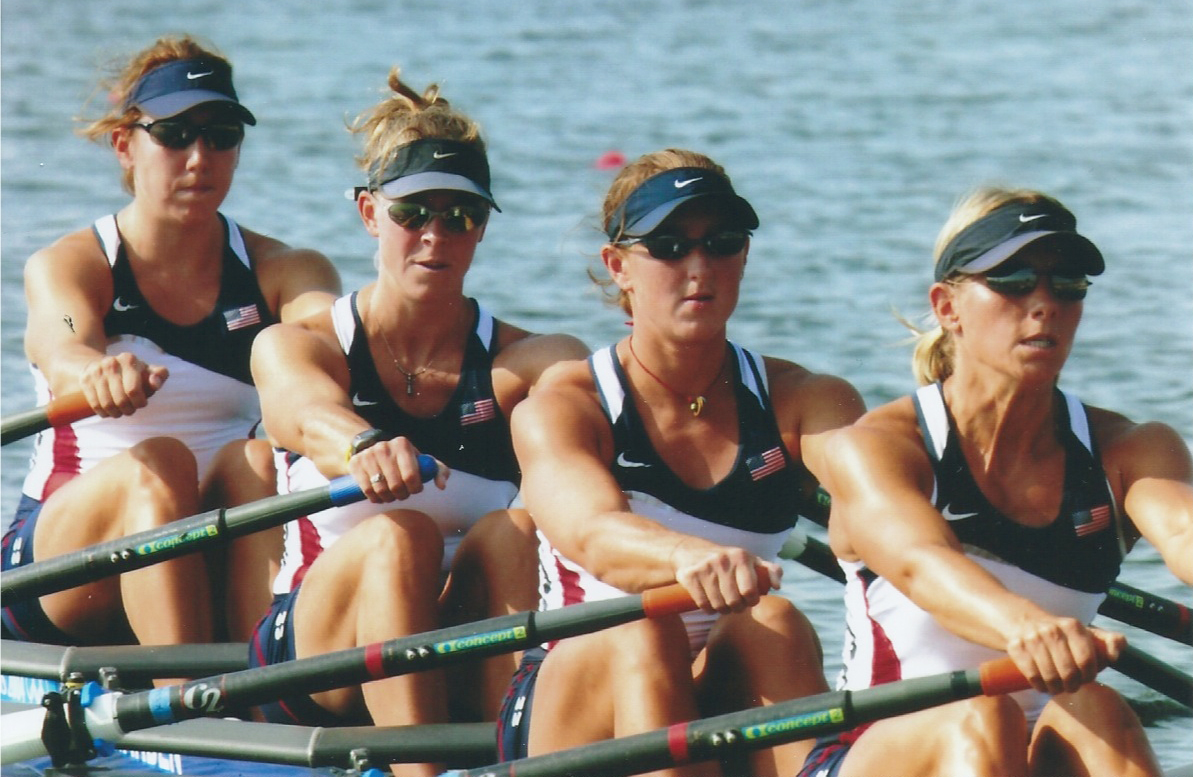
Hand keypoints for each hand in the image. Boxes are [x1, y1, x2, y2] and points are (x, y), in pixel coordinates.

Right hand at [79, 352, 168, 416]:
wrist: (103, 364)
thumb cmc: (133, 372)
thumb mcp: (148, 371)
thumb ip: (160, 375)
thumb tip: (155, 382)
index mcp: (128, 360)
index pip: (133, 390)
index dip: (139, 402)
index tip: (141, 404)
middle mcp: (111, 363)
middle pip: (120, 399)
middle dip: (129, 409)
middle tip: (131, 410)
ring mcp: (96, 371)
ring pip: (107, 404)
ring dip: (116, 413)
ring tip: (121, 412)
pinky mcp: (85, 380)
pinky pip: (95, 404)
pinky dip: (104, 413)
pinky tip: (109, 412)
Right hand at [347, 436, 448, 502]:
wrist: (374, 450)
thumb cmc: (404, 460)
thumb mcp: (422, 461)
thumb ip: (437, 471)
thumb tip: (441, 486)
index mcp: (403, 444)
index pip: (411, 475)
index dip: (415, 488)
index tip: (414, 489)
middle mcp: (384, 447)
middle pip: (396, 485)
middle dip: (402, 495)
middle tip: (403, 494)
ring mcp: (368, 454)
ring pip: (380, 489)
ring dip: (388, 498)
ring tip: (391, 495)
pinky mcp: (356, 463)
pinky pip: (366, 490)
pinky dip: (374, 498)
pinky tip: (379, 496)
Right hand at [671, 540, 780, 613]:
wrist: (691, 550)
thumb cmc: (728, 560)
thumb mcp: (749, 560)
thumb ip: (770, 570)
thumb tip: (777, 586)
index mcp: (741, 557)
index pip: (750, 591)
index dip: (751, 601)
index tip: (749, 600)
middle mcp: (723, 560)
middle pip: (734, 601)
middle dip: (737, 608)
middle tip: (735, 605)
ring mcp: (705, 568)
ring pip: (718, 605)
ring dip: (722, 609)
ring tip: (724, 604)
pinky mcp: (690, 576)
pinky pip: (703, 604)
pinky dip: (708, 609)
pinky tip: (710, 603)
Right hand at [1005, 616, 1121, 694]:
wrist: (1022, 621)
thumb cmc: (1061, 634)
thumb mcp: (1085, 633)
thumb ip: (1109, 641)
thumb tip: (1117, 653)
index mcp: (1073, 626)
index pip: (1087, 660)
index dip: (1089, 675)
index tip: (1086, 678)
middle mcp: (1052, 630)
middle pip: (1068, 672)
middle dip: (1072, 685)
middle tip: (1071, 686)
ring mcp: (1032, 638)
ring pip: (1050, 676)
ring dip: (1055, 688)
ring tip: (1057, 688)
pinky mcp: (1015, 647)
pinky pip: (1032, 676)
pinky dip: (1039, 686)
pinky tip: (1043, 685)